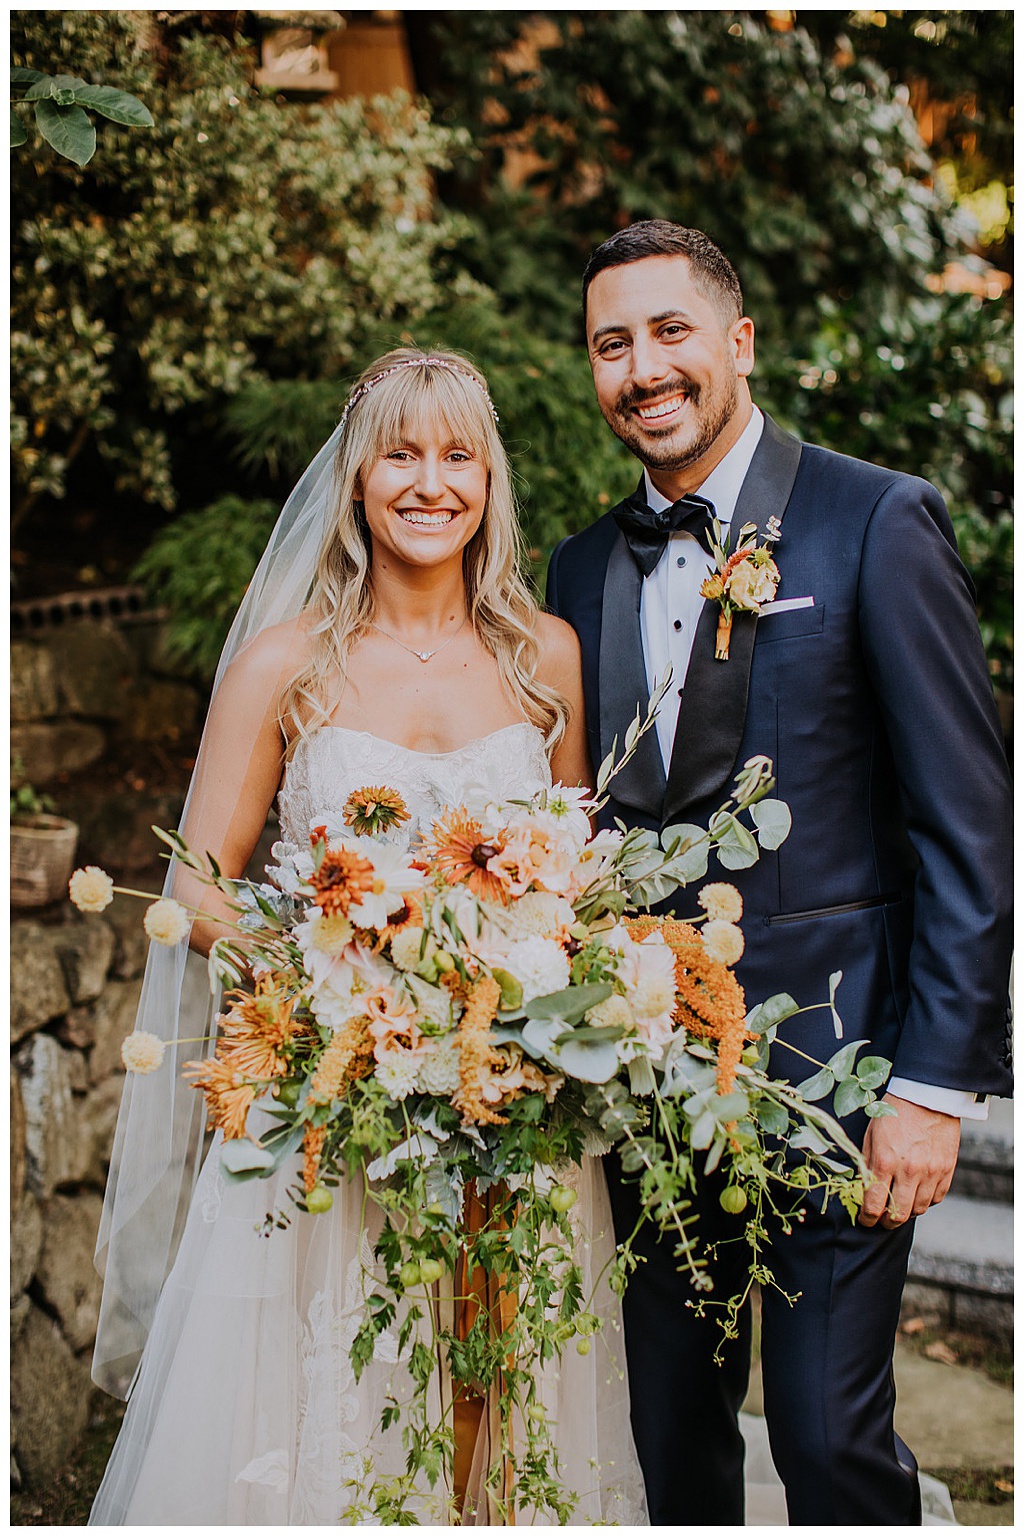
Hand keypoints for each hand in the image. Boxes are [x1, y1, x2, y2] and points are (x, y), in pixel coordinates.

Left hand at [858, 1094, 959, 1229]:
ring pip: (919, 1210)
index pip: (874, 1205)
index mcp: (886, 1161)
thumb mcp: (871, 1135)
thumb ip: (868, 1164)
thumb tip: (863, 1189)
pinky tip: (917, 1192)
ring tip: (900, 1203)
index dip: (867, 1218)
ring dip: (907, 1211)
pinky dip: (925, 1200)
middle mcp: (910, 1171)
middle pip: (898, 1215)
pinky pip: (936, 1198)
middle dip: (886, 1222)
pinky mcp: (947, 1170)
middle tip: (881, 1218)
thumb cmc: (894, 1113)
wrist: (927, 1095)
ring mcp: (931, 1172)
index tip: (865, 1219)